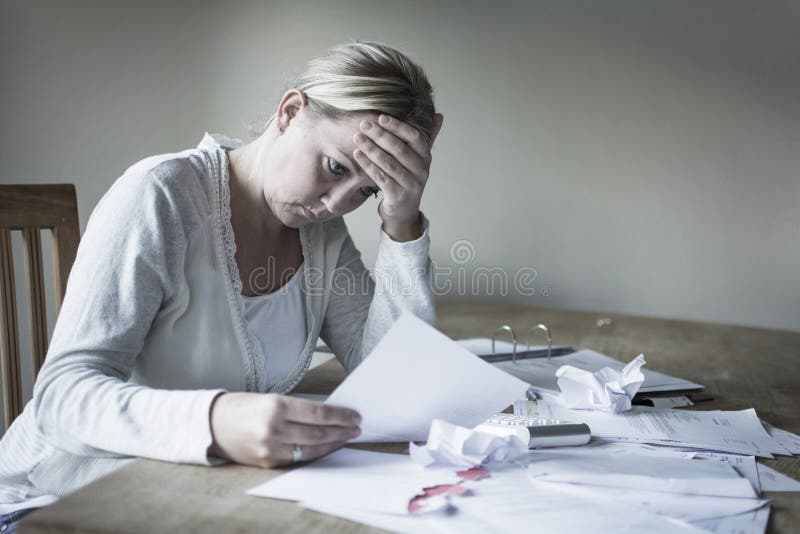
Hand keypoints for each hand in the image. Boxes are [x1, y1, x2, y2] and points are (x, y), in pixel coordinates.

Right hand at [208, 392, 360, 467]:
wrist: (212, 424)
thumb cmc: (243, 407)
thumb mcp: (270, 398)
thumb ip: (297, 408)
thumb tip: (329, 414)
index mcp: (276, 407)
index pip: (318, 413)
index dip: (340, 416)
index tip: (355, 416)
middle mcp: (274, 428)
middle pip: (318, 433)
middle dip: (342, 431)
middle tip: (356, 428)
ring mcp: (271, 448)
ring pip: (312, 449)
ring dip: (333, 444)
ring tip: (346, 437)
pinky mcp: (268, 462)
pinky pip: (299, 459)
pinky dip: (316, 453)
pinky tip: (326, 447)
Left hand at [353, 113, 443, 240]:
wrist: (404, 211)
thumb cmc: (408, 179)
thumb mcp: (418, 159)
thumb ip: (428, 138)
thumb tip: (439, 116)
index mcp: (425, 157)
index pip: (415, 137)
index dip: (398, 126)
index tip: (381, 117)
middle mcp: (421, 170)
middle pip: (399, 149)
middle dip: (380, 135)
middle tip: (364, 124)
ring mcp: (411, 184)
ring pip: (389, 163)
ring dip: (371, 148)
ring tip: (357, 137)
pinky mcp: (398, 196)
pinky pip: (381, 177)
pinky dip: (368, 165)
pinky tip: (357, 154)